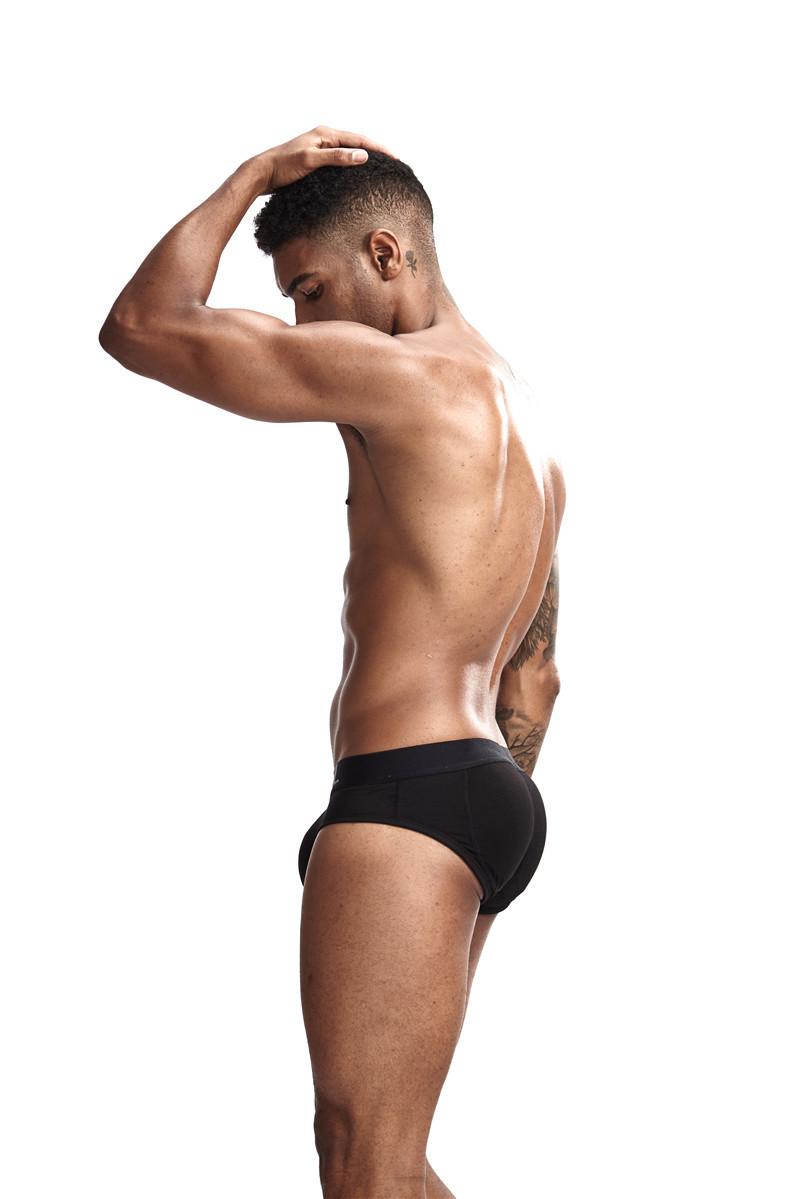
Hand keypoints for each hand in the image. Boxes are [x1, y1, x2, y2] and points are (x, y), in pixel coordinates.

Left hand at [255, 125, 397, 193]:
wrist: (263, 173)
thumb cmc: (284, 166)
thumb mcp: (311, 161)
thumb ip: (337, 157)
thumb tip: (362, 156)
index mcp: (325, 133)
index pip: (359, 139)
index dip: (379, 148)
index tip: (395, 158)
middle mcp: (324, 137)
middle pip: (357, 143)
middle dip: (376, 152)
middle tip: (394, 163)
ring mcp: (320, 148)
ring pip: (349, 151)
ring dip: (364, 158)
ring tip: (381, 168)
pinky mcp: (316, 159)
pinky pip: (340, 160)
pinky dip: (352, 165)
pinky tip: (357, 175)